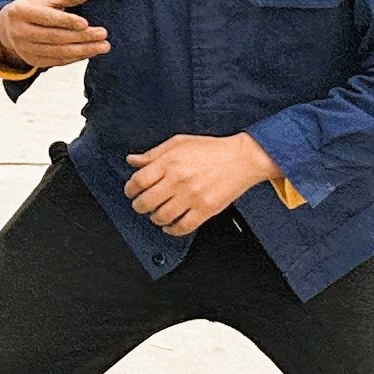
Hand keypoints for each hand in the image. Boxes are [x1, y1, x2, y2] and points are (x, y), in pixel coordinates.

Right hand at [0, 0, 109, 70]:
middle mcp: (19, 32)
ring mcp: (24, 49)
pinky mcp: (32, 60)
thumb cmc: (34, 8)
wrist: (9, 27)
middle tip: (103, 34)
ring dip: (83, 50)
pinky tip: (89, 52)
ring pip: (57, 52)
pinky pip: (57, 61)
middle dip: (82, 36)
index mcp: (21, 12)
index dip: (66, 21)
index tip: (86, 23)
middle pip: (55, 36)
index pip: (47, 18)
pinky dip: (75, 58)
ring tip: (103, 46)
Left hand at [123, 132, 278, 237]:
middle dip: (139, 206)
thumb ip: (153, 153)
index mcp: (169, 163)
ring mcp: (192, 196)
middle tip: (142, 205)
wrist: (243, 158)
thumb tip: (132, 160)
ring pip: (162, 217)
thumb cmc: (212, 150)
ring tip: (157, 213)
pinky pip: (183, 227)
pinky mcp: (206, 209)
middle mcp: (178, 180)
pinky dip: (172, 230)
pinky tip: (170, 225)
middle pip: (146, 202)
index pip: (138, 181)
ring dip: (155, 218)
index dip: (130, 189)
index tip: (131, 192)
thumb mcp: (179, 143)